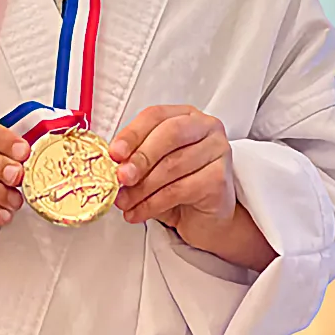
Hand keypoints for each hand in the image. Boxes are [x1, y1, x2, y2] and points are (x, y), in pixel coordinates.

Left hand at [110, 105, 235, 249]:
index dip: (132, 134)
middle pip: (169, 134)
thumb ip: (136, 158)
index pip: (156, 116)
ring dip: (142, 187)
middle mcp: (207, 128)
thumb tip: (114, 163)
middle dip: (140, 158)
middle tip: (120, 177)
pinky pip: (180, 190)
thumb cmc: (179, 186)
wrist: (206, 219)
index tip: (114, 153)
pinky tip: (139, 212)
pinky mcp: (220, 179)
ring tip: (124, 202)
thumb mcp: (153, 166)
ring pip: (172, 165)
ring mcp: (218, 151)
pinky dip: (153, 203)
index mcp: (186, 116)